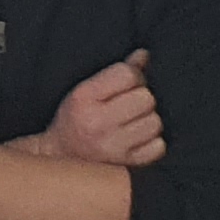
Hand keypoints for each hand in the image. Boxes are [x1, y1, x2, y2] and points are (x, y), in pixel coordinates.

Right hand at [47, 50, 164, 167]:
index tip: (128, 84)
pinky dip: (153, 143)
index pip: (127, 75)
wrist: (61, 158)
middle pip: (146, 99)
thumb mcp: (85, 90)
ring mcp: (112, 147)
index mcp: (84, 98)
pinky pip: (158, 147)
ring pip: (155, 123)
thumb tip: (144, 55)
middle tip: (131, 104)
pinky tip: (138, 139)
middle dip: (142, 98)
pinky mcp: (124, 165)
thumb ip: (116, 72)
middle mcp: (97, 123)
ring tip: (134, 122)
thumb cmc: (75, 118)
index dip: (134, 76)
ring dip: (148, 121)